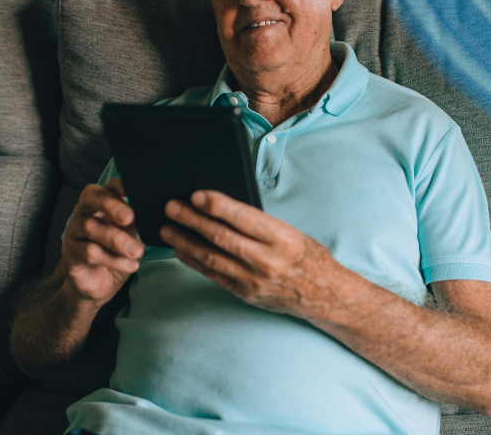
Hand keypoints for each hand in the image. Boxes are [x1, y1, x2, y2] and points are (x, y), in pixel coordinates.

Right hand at [62, 178, 144, 307]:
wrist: (100, 284)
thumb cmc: (117, 252)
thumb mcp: (131, 235)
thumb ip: (137, 222)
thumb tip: (153, 211)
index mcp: (101, 203)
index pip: (107, 186)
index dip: (120, 185)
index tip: (136, 189)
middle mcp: (84, 212)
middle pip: (91, 197)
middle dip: (111, 205)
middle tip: (130, 218)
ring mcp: (74, 232)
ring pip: (90, 227)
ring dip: (117, 240)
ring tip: (137, 252)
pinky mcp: (70, 254)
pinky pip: (89, 252)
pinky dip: (113, 259)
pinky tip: (130, 265)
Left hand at [161, 190, 339, 318]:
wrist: (323, 295)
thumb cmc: (306, 256)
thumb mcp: (290, 231)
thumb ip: (258, 223)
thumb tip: (221, 207)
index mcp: (282, 238)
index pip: (243, 218)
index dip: (217, 205)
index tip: (195, 195)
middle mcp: (267, 260)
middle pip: (221, 237)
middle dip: (192, 220)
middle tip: (171, 207)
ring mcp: (254, 280)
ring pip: (212, 257)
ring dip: (186, 241)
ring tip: (167, 228)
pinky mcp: (245, 293)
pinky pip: (213, 275)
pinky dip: (194, 261)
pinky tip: (181, 250)